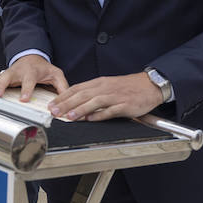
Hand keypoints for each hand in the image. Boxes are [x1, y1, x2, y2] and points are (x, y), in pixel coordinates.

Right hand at [0, 54, 67, 101]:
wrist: (32, 56)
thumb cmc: (43, 68)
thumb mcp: (55, 74)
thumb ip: (62, 86)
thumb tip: (66, 99)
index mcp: (31, 72)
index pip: (29, 80)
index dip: (26, 89)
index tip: (24, 99)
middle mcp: (18, 71)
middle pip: (8, 77)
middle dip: (1, 86)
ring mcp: (9, 73)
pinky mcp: (2, 75)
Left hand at [48, 73, 162, 121]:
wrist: (150, 85)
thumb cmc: (128, 87)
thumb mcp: (108, 86)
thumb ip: (92, 94)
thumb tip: (76, 105)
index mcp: (99, 83)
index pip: (77, 88)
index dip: (63, 96)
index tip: (52, 104)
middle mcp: (105, 88)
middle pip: (82, 95)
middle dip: (67, 104)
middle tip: (55, 111)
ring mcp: (115, 96)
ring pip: (94, 102)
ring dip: (80, 109)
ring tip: (69, 116)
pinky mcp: (125, 105)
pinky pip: (110, 110)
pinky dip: (100, 115)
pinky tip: (91, 119)